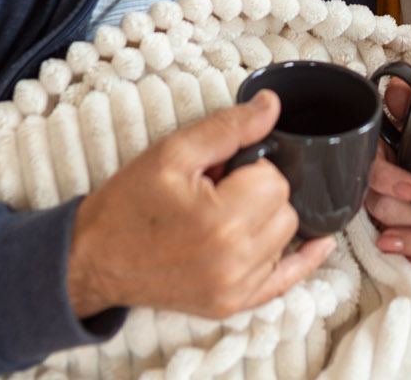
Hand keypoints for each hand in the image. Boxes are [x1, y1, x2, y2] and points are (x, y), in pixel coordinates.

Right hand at [65, 91, 334, 318]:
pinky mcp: (231, 305)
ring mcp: (235, 290)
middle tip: (218, 191)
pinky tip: (318, 245)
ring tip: (220, 216)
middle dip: (259, 193)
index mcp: (222, 222)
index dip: (251, 167)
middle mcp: (234, 262)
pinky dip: (300, 261)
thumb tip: (271, 107)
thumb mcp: (172, 152)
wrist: (92, 259)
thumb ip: (228, 128)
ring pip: (286, 239)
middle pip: (286, 210)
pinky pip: (285, 282)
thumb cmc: (128, 205)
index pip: (275, 180)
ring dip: (265, 221)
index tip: (221, 171)